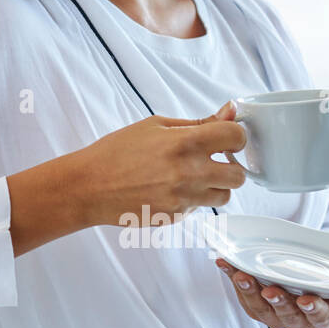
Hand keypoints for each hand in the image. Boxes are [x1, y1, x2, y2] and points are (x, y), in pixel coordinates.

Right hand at [80, 101, 247, 226]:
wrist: (90, 185)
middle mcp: (189, 172)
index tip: (226, 139)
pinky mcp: (176, 217)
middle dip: (230, 166)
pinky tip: (170, 189)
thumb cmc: (117, 151)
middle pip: (239, 175)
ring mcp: (183, 198)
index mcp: (184, 142)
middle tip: (213, 161)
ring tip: (192, 177)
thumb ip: (197, 122)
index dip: (234, 136)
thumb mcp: (155, 126)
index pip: (236, 137)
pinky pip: (199, 208)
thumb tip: (228, 111)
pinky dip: (192, 199)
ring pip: (224, 196)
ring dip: (215, 186)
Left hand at [216, 258, 328, 327]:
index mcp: (324, 318)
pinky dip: (232, 278)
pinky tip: (225, 263)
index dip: (313, 310)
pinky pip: (243, 296)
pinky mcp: (255, 305)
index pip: (320, 318)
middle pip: (287, 316)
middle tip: (269, 289)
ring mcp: (275, 315)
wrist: (313, 273)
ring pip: (260, 309)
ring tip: (240, 275)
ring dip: (249, 292)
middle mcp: (298, 321)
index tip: (306, 299)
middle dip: (278, 303)